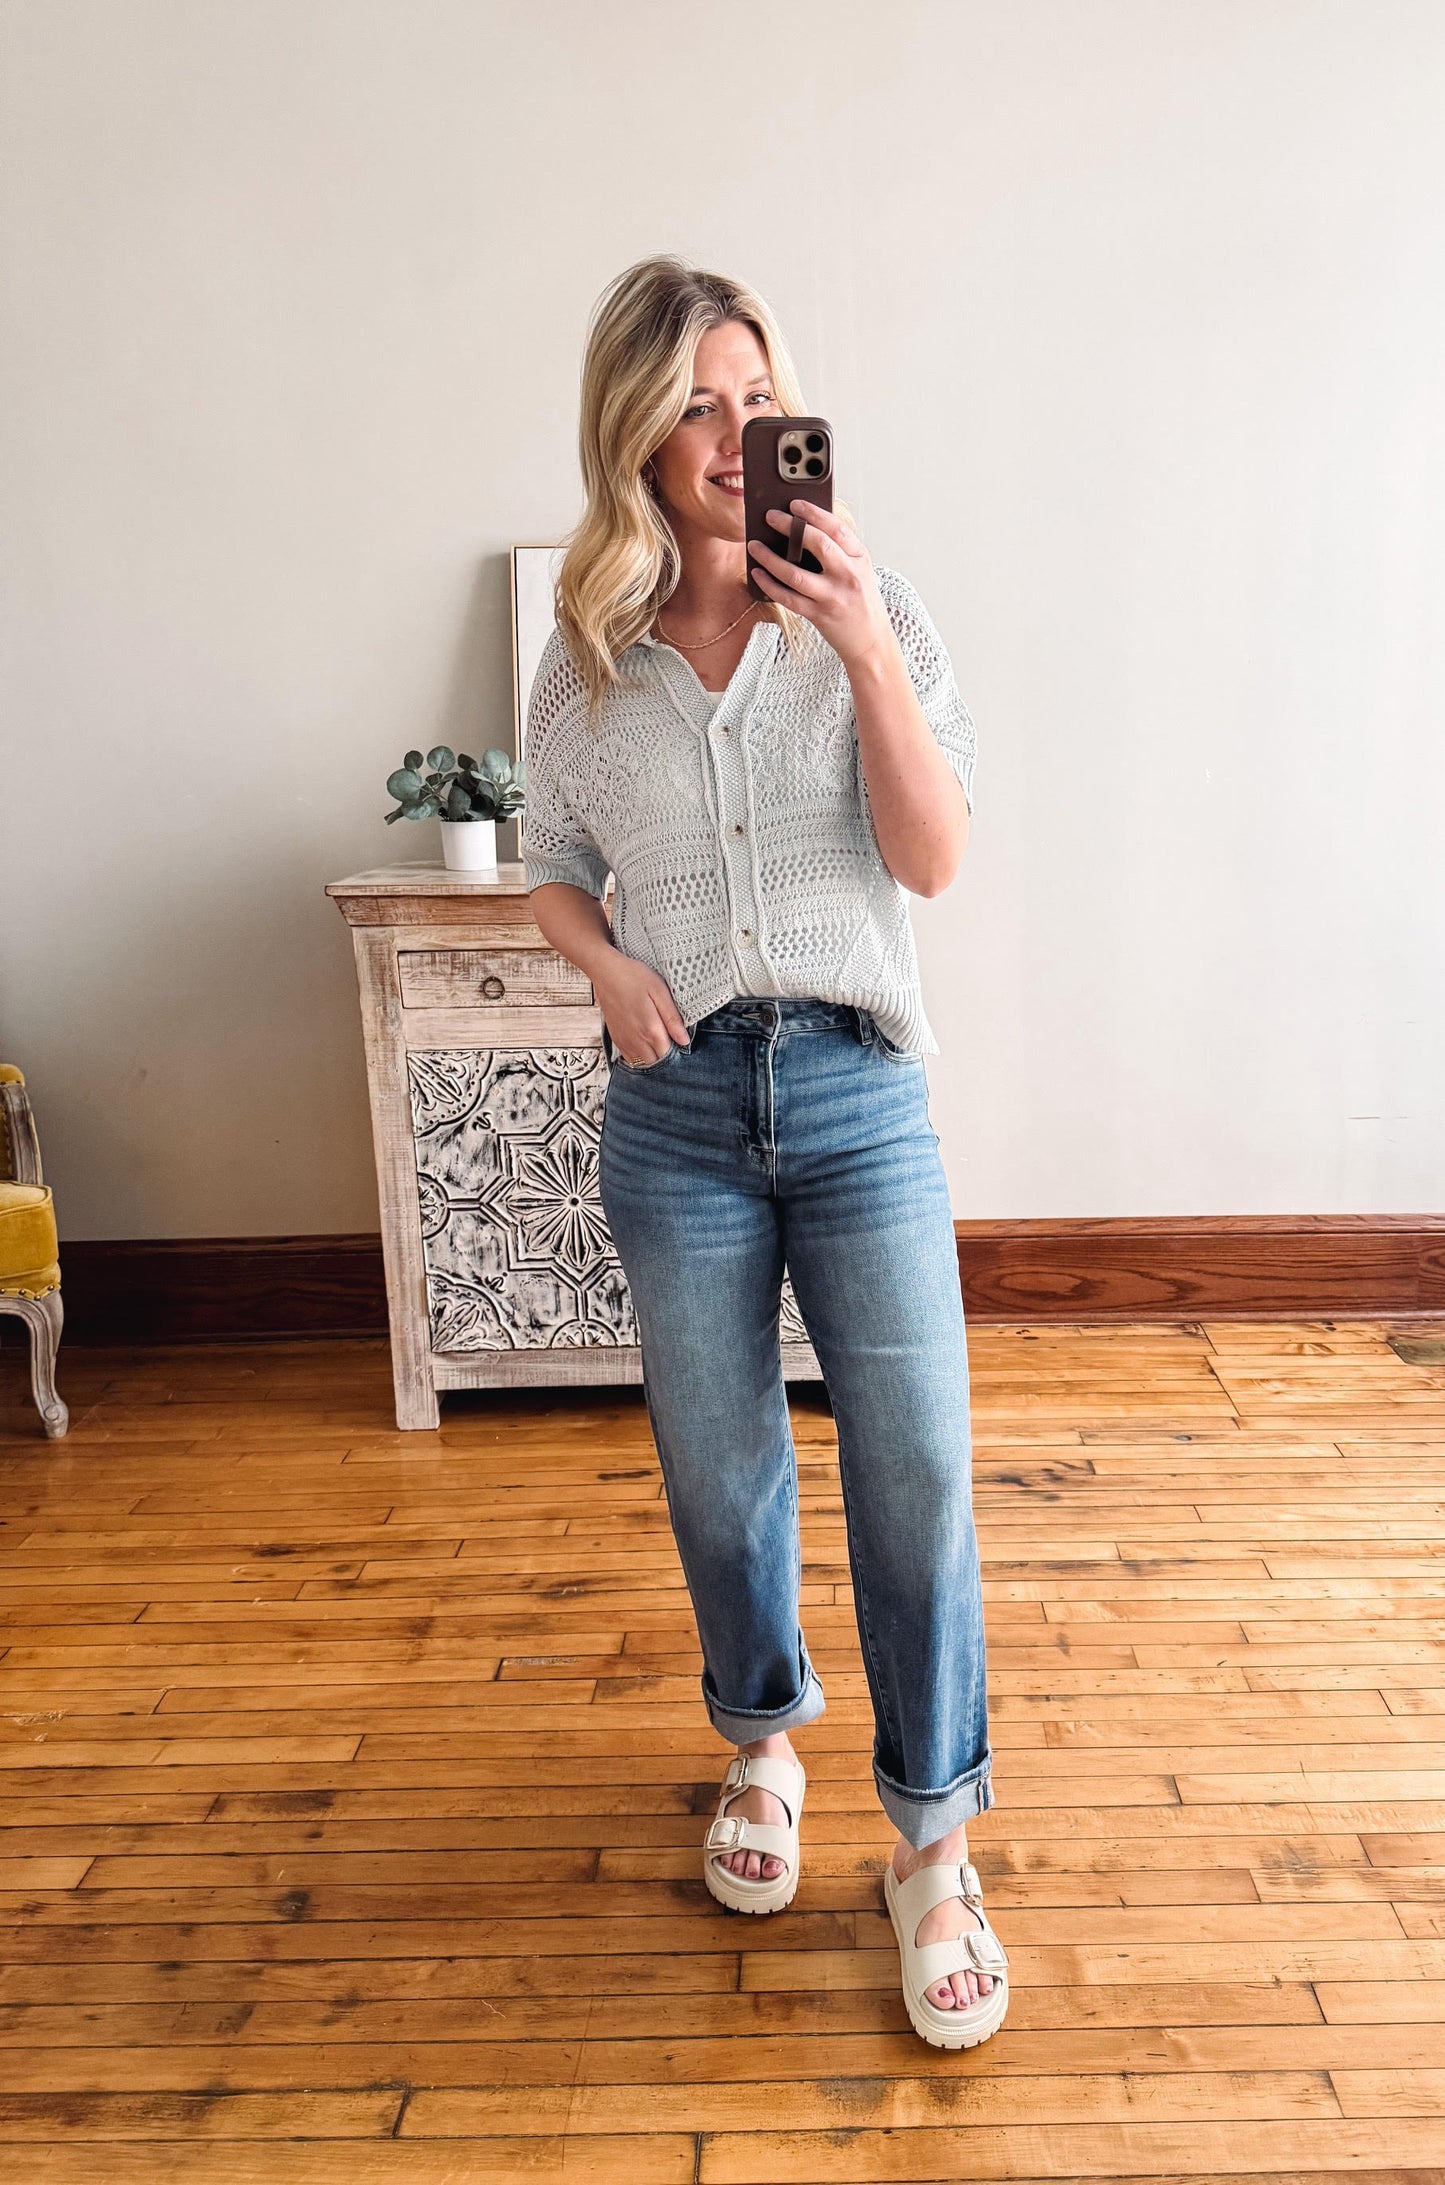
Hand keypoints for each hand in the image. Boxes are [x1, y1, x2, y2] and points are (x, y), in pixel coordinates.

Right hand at [594, 953, 689, 1066]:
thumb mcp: (660, 992)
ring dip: (652, 1056)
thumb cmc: (634, 977)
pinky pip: (630, 1058)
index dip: (677, 1050)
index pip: (669, 1055)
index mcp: (651, 1029)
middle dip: (665, 1055)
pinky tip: (644, 1040)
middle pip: (656, 1062)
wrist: (606, 972)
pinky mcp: (616, 1038)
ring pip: (642, 1063)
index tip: (679, 1039)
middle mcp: (636, 1040)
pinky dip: (639, 1055)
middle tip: (669, 1037)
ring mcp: (624, 1041)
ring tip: (657, 1038)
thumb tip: (684, 1040)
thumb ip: (672, 1018)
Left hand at [747, 500, 894, 671]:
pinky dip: (769, 585)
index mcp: (859, 558)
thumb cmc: (861, 600)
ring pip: (795, 574)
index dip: (814, 513)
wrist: (870, 640)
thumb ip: (839, 550)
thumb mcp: (859, 569)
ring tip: (754, 546)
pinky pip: (788, 598)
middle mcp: (848, 575)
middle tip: (770, 517)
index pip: (836, 528)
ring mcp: (833, 597)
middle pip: (817, 544)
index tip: (795, 504)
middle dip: (789, 527)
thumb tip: (801, 528)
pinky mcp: (819, 615)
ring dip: (770, 558)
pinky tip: (758, 574)